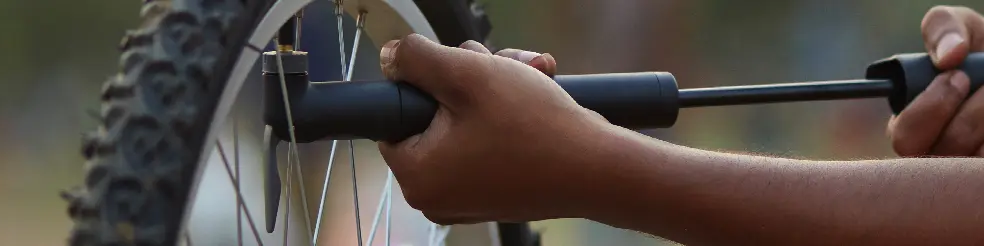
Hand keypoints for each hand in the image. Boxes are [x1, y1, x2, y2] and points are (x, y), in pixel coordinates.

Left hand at [377, 34, 610, 223]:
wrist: (600, 169)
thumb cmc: (536, 127)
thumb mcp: (469, 74)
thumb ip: (418, 60)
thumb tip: (390, 57)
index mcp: (418, 177)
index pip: (396, 116)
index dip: (427, 83)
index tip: (461, 71)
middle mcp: (438, 197)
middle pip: (436, 115)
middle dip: (471, 79)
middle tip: (502, 66)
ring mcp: (470, 197)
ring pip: (466, 123)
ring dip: (495, 89)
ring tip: (529, 75)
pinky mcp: (498, 192)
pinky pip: (488, 144)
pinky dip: (508, 117)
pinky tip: (536, 95)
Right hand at [888, 6, 983, 156]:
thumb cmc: (980, 52)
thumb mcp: (961, 30)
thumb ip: (942, 28)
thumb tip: (948, 56)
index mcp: (911, 127)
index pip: (904, 139)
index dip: (930, 110)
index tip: (957, 77)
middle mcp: (932, 154)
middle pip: (941, 152)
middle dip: (968, 115)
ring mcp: (959, 169)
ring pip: (971, 158)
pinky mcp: (977, 176)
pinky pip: (983, 167)